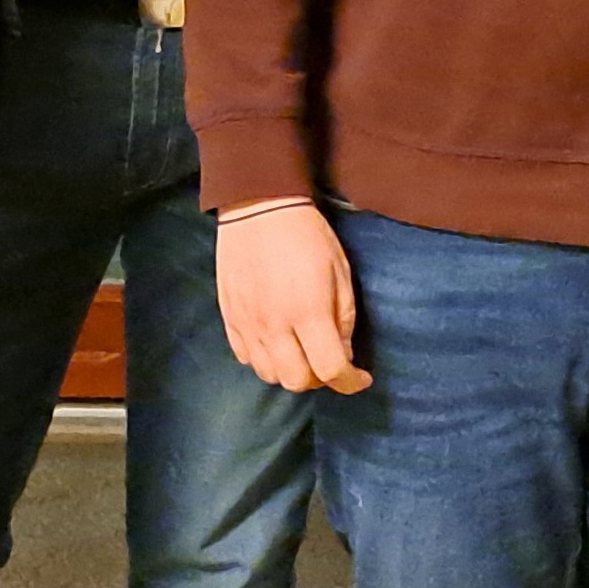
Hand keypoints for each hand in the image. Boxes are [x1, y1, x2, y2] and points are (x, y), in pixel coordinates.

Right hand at [217, 203, 369, 395]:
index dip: (349, 382)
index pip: (330, 369)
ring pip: (269, 374)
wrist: (258, 206)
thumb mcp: (340, 271)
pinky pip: (245, 357)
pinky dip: (264, 360)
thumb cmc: (306, 235)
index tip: (360, 377)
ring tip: (302, 353)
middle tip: (330, 361)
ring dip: (290, 372)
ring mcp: (247, 322)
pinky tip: (276, 343)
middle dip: (319, 379)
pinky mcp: (229, 316)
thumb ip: (343, 318)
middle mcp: (274, 324)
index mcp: (308, 311)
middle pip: (296, 381)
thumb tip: (343, 353)